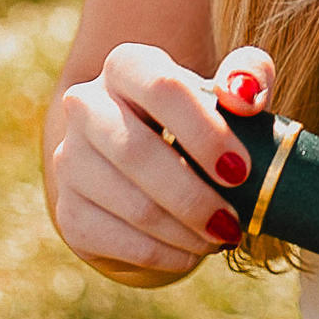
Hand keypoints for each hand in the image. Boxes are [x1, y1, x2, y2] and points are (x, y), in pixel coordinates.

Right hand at [51, 42, 274, 279]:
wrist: (152, 158)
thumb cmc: (203, 116)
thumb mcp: (232, 88)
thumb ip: (249, 75)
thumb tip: (243, 97)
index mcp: (129, 65)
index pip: (162, 88)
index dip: (204, 132)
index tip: (241, 170)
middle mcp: (87, 104)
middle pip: (135, 152)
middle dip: (192, 196)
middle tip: (232, 222)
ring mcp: (70, 159)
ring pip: (127, 203)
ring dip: (182, 231)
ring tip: (221, 238)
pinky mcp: (69, 209)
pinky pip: (114, 239)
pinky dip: (161, 253)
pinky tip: (191, 252)